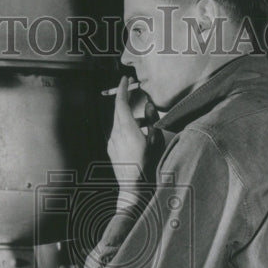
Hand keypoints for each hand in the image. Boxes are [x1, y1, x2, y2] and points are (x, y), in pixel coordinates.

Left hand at [106, 75, 147, 191]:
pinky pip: (117, 133)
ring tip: (144, 124)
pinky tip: (136, 136)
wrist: (134, 187)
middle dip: (126, 101)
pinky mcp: (111, 150)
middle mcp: (116, 133)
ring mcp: (112, 142)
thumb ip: (152, 120)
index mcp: (127, 128)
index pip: (121, 102)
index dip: (122, 89)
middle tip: (133, 93)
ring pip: (118, 122)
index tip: (125, 79)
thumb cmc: (148, 166)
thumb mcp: (156, 140)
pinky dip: (126, 129)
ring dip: (129, 118)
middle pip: (119, 111)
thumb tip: (149, 106)